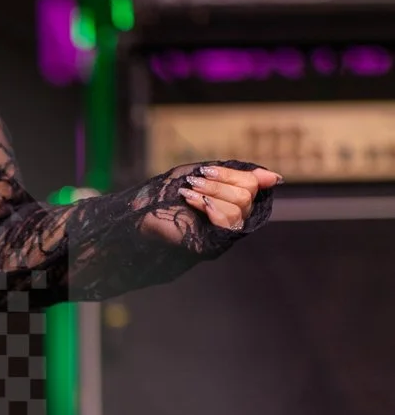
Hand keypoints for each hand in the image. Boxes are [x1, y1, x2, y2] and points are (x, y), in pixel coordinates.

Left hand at [140, 162, 281, 245]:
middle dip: (220, 182)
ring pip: (240, 207)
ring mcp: (222, 234)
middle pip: (247, 194)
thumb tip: (275, 178)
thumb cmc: (169, 192)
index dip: (234, 174)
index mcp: (232, 201)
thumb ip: (237, 175)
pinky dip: (211, 207)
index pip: (252, 184)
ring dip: (212, 193)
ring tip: (189, 190)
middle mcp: (232, 219)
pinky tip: (192, 202)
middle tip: (195, 179)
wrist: (140, 211)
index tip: (207, 169)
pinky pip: (228, 223)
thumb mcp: (205, 174)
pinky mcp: (212, 245)